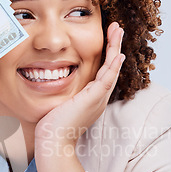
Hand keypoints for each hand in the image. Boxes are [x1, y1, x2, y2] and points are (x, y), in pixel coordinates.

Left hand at [35, 22, 124, 154]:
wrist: (53, 143)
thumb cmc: (52, 128)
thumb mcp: (59, 105)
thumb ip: (62, 95)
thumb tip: (52, 84)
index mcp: (91, 99)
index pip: (102, 72)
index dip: (107, 55)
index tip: (108, 40)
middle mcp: (98, 99)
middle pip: (111, 68)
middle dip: (114, 47)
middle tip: (117, 29)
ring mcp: (97, 99)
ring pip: (111, 70)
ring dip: (116, 49)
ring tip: (118, 31)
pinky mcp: (93, 100)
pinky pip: (107, 80)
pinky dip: (113, 66)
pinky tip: (118, 54)